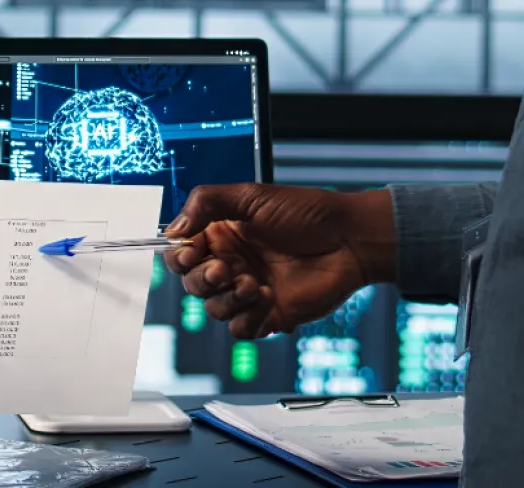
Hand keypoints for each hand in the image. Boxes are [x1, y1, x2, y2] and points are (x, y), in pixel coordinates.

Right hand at [163, 185, 396, 339]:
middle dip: (203, 280)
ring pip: (214, 309)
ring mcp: (248, 291)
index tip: (191, 253)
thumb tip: (175, 228)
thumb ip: (208, 203)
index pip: (182, 253)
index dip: (180, 257)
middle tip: (225, 270)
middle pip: (192, 284)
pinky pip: (240, 329)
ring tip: (253, 284)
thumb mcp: (252, 195)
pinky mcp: (268, 315)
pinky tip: (267, 298)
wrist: (349, 240)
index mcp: (222, 235)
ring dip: (227, 299)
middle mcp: (231, 263)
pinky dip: (246, 318)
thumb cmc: (306, 212)